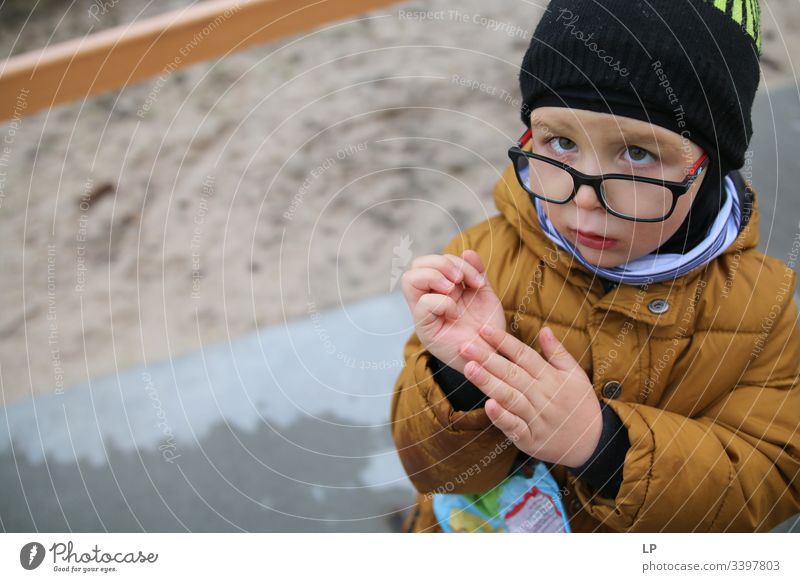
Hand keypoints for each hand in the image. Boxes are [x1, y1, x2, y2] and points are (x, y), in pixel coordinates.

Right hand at [400, 249, 505, 374]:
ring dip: (435, 276)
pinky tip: (455, 313)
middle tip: (461, 279)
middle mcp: (429, 298)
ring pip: (410, 279)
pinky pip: (423, 305)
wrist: (493, 358)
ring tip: (454, 288)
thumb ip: (476, 273)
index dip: (454, 261)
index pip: (433, 261)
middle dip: (441, 263)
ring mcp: (424, 314)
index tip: (477, 280)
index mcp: (441, 289)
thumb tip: (467, 250)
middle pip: (417, 264)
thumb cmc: (488, 330)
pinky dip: (442, 302)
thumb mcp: (485, 295)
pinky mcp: (425, 329)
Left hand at [459, 324, 601, 467]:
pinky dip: (501, 417)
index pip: (524, 355)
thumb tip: (544, 329)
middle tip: (465, 346)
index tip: (484, 329)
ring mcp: (536, 418)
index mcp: (552, 378)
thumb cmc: (580, 404)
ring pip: (510, 398)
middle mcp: (543, 396)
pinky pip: (514, 427)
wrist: (593, 443)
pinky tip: (487, 405)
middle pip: (512, 374)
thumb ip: (558, 353)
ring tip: (469, 368)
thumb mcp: (575, 375)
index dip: (504, 342)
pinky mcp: (530, 439)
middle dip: (488, 359)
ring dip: (489, 383)